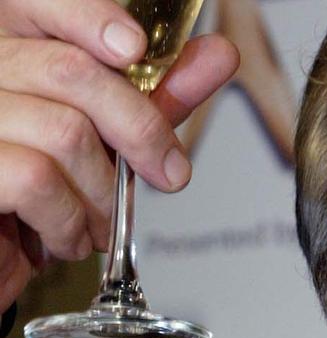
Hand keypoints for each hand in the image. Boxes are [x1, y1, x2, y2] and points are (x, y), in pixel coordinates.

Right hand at [0, 0, 238, 312]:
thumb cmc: (42, 193)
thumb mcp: (107, 138)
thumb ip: (154, 97)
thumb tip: (217, 55)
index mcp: (13, 49)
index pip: (38, 3)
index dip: (89, 16)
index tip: (135, 49)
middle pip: (71, 70)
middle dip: (140, 129)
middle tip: (168, 172)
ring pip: (64, 132)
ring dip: (104, 193)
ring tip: (101, 221)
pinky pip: (37, 180)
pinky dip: (70, 220)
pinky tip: (68, 235)